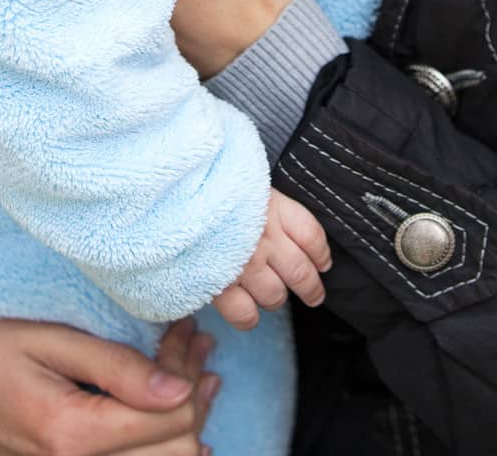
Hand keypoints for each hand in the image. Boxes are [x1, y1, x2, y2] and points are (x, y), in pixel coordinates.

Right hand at [0, 303, 220, 455]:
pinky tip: (162, 402)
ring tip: (190, 365)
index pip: (168, 421)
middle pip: (174, 452)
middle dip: (194, 395)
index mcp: (67, 435)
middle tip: (194, 342)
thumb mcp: (46, 338)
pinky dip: (156, 437)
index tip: (187, 330)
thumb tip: (180, 388)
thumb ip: (114, 365)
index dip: (189, 373)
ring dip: (183, 418)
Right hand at [214, 189, 331, 331]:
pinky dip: (250, 317)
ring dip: (277, 298)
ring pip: (276, 296)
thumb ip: (264, 199)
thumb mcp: (245, 180)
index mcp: (273, 208)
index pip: (311, 235)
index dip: (321, 253)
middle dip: (311, 288)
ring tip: (272, 295)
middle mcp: (265, 238)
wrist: (174, 192)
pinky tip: (249, 311)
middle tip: (314, 295)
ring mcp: (244, 264)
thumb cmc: (209, 181)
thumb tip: (278, 215)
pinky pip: (246, 314)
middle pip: (300, 272)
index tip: (323, 263)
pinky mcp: (221, 285)